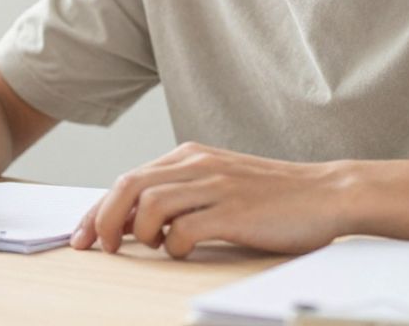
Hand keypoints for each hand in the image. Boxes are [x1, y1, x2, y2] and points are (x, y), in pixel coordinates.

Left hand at [70, 142, 353, 258]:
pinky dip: (174, 245)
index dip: (97, 210)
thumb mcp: (218, 181)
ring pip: (150, 204)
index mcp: (189, 156)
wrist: (327, 193)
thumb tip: (134, 219)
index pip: (127, 179)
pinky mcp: (235, 211)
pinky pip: (185, 229)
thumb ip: (181, 191)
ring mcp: (216, 186)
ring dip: (140, 232)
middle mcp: (197, 165)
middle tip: (99, 248)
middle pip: (128, 186)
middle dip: (103, 220)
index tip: (81, 237)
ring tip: (151, 246)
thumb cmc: (272, 195)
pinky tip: (183, 251)